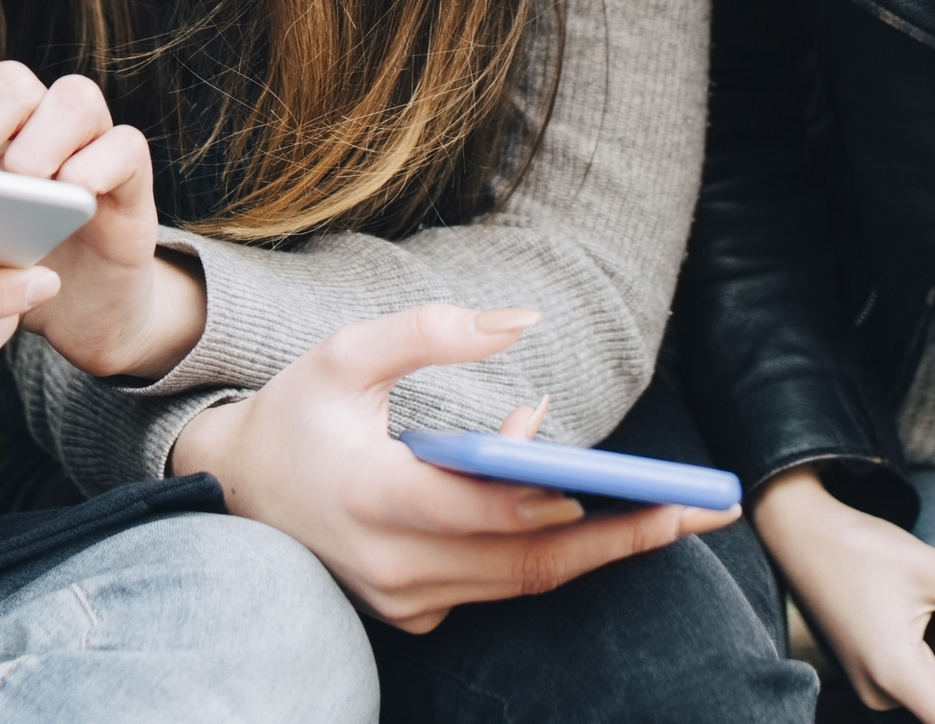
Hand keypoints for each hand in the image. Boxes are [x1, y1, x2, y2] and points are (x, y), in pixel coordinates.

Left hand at [0, 62, 202, 380]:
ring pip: (77, 97)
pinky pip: (127, 146)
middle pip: (10, 81)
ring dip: (42, 141)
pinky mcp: (131, 184)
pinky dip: (98, 165)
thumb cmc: (2, 277)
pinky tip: (75, 196)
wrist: (76, 315)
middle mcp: (34, 131)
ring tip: (25, 189)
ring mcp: (88, 152)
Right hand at [170, 306, 738, 632]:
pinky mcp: (414, 614)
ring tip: (673, 511)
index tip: (632, 492)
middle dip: (619, 539)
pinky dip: (542, 548)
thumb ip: (431, 329)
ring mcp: (403, 600)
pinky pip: (496, 584)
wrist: (235, 493)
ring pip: (520, 583)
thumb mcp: (347, 352)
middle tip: (698, 512)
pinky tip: (580, 505)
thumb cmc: (298, 413)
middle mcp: (389, 564)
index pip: (478, 510)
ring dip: (597, 547)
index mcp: (369, 495)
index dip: (555, 502)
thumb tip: (520, 321)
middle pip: (525, 563)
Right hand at [751, 464, 934, 722]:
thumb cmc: (853, 548)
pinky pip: (912, 685)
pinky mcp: (868, 674)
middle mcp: (879, 692)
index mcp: (897, 675)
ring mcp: (871, 686)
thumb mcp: (934, 570)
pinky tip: (932, 633)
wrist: (799, 531)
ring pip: (932, 698)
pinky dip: (933, 669)